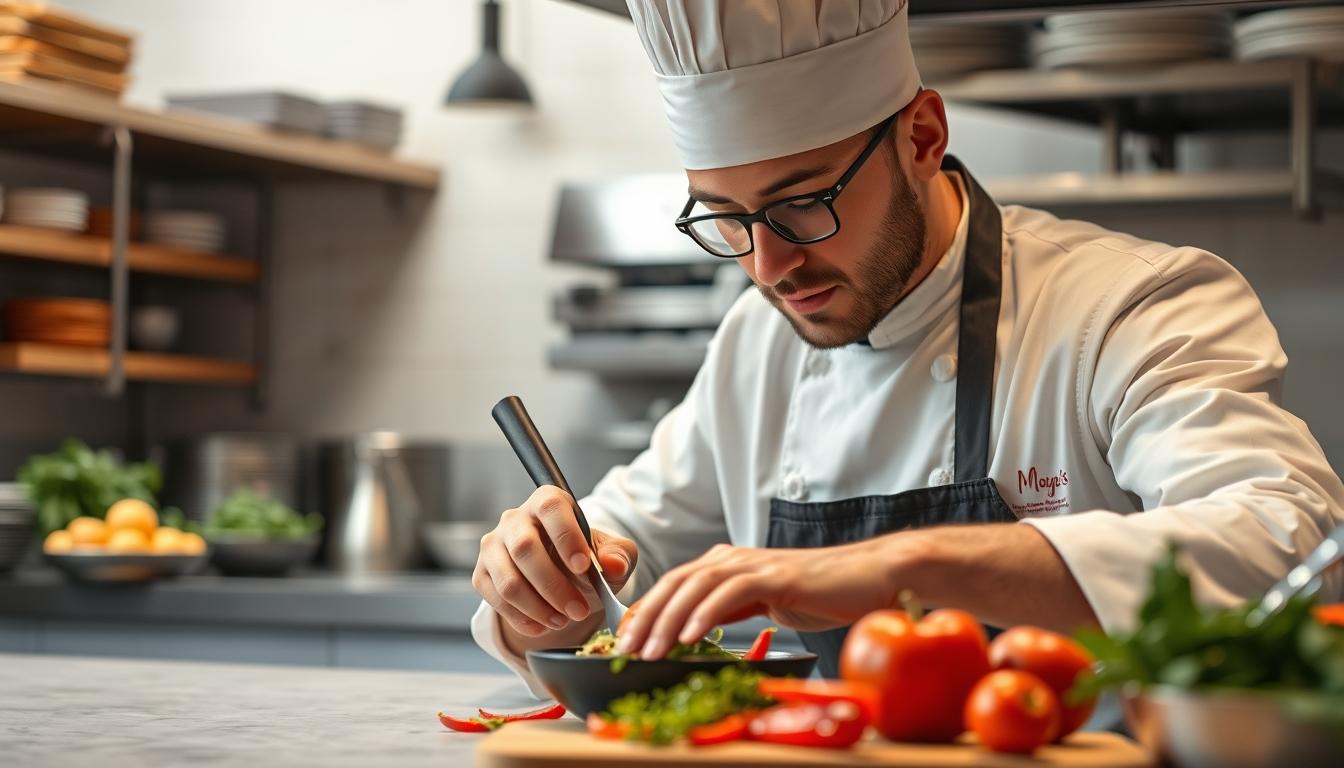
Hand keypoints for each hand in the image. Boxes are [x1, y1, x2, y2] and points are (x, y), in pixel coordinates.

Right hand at [473, 485, 637, 637]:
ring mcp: (493, 546)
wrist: (561, 575)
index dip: (566, 537)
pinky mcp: (482, 573)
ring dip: (538, 608)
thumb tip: (613, 566)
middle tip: (579, 611)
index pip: (551, 509)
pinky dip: (521, 619)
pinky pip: (495, 599)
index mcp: (548, 501)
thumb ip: (619, 555)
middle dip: (554, 586)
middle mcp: (515, 518)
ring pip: (508, 580)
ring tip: (563, 621)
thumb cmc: (585, 556)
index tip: (584, 566)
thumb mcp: (611, 553)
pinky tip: (542, 626)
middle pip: (525, 549)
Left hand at [615, 539, 901, 659]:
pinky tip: (691, 635)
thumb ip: (728, 609)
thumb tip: (690, 631)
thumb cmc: (818, 595)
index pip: (673, 585)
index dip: (645, 611)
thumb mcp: (762, 604)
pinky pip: (733, 592)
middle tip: (625, 649)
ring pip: (697, 586)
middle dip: (646, 617)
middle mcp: (734, 558)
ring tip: (650, 650)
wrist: (866, 579)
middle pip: (676, 583)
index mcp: (726, 563)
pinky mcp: (777, 576)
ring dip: (669, 619)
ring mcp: (755, 564)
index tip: (624, 642)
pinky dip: (707, 613)